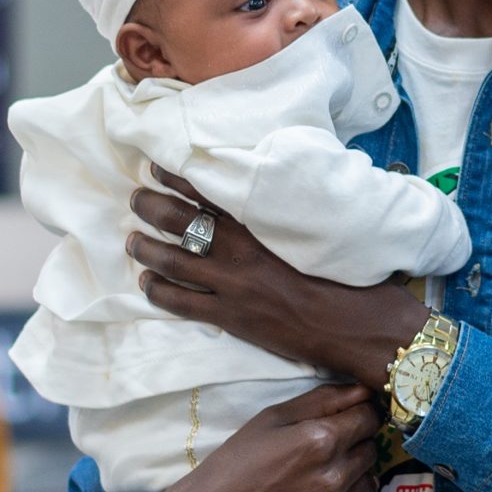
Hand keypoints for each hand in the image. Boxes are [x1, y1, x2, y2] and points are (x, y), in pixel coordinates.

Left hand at [124, 172, 426, 384]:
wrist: (359, 325)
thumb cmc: (352, 275)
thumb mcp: (323, 229)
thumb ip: (292, 213)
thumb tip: (282, 195)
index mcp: (263, 223)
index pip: (209, 190)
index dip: (178, 177)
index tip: (157, 167)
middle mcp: (241, 249)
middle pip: (181, 221)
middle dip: (152, 207)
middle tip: (135, 198)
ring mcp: (233, 285)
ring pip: (173, 260)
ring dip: (146, 248)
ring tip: (132, 240)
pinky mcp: (232, 317)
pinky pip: (182, 302)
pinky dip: (159, 291)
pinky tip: (147, 284)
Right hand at [140, 384, 385, 491]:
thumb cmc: (234, 464)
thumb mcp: (271, 418)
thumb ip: (323, 400)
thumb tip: (365, 389)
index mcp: (320, 441)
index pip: (369, 417)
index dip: (360, 413)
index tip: (348, 417)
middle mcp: (334, 478)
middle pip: (371, 448)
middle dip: (356, 442)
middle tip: (324, 448)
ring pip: (369, 480)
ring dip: (353, 473)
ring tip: (318, 475)